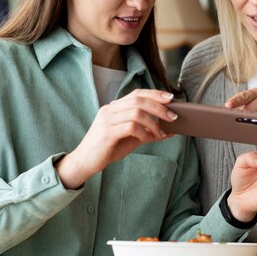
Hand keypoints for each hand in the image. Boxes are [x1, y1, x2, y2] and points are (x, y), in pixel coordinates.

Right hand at [56, 89, 176, 188]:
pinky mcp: (107, 133)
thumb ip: (148, 132)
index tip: (170, 98)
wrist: (84, 162)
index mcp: (114, 108)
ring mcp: (107, 120)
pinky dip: (143, 132)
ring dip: (153, 122)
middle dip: (159, 107)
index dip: (155, 94)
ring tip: (161, 133)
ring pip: (136, 112)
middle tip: (172, 117)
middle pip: (138, 100)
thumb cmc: (107, 149)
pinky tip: (148, 139)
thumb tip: (170, 131)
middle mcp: (109, 110)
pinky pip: (131, 127)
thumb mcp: (131, 139)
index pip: (136, 93)